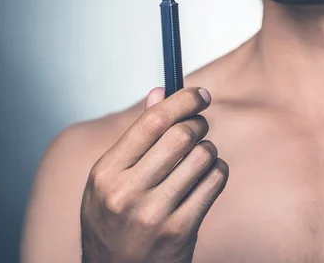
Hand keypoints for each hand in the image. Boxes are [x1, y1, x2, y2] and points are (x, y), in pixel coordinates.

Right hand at [80, 87, 228, 262]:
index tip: (199, 94)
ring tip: (199, 156)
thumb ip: (135, 137)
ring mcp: (155, 214)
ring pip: (202, 156)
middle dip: (198, 123)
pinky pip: (214, 182)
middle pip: (181, 135)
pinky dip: (217, 172)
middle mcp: (127, 192)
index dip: (181, 100)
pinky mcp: (180, 230)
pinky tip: (206, 177)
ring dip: (208, 150)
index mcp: (106, 173)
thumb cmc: (112, 223)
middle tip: (199, 125)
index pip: (152, 121)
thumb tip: (159, 93)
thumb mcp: (109, 180)